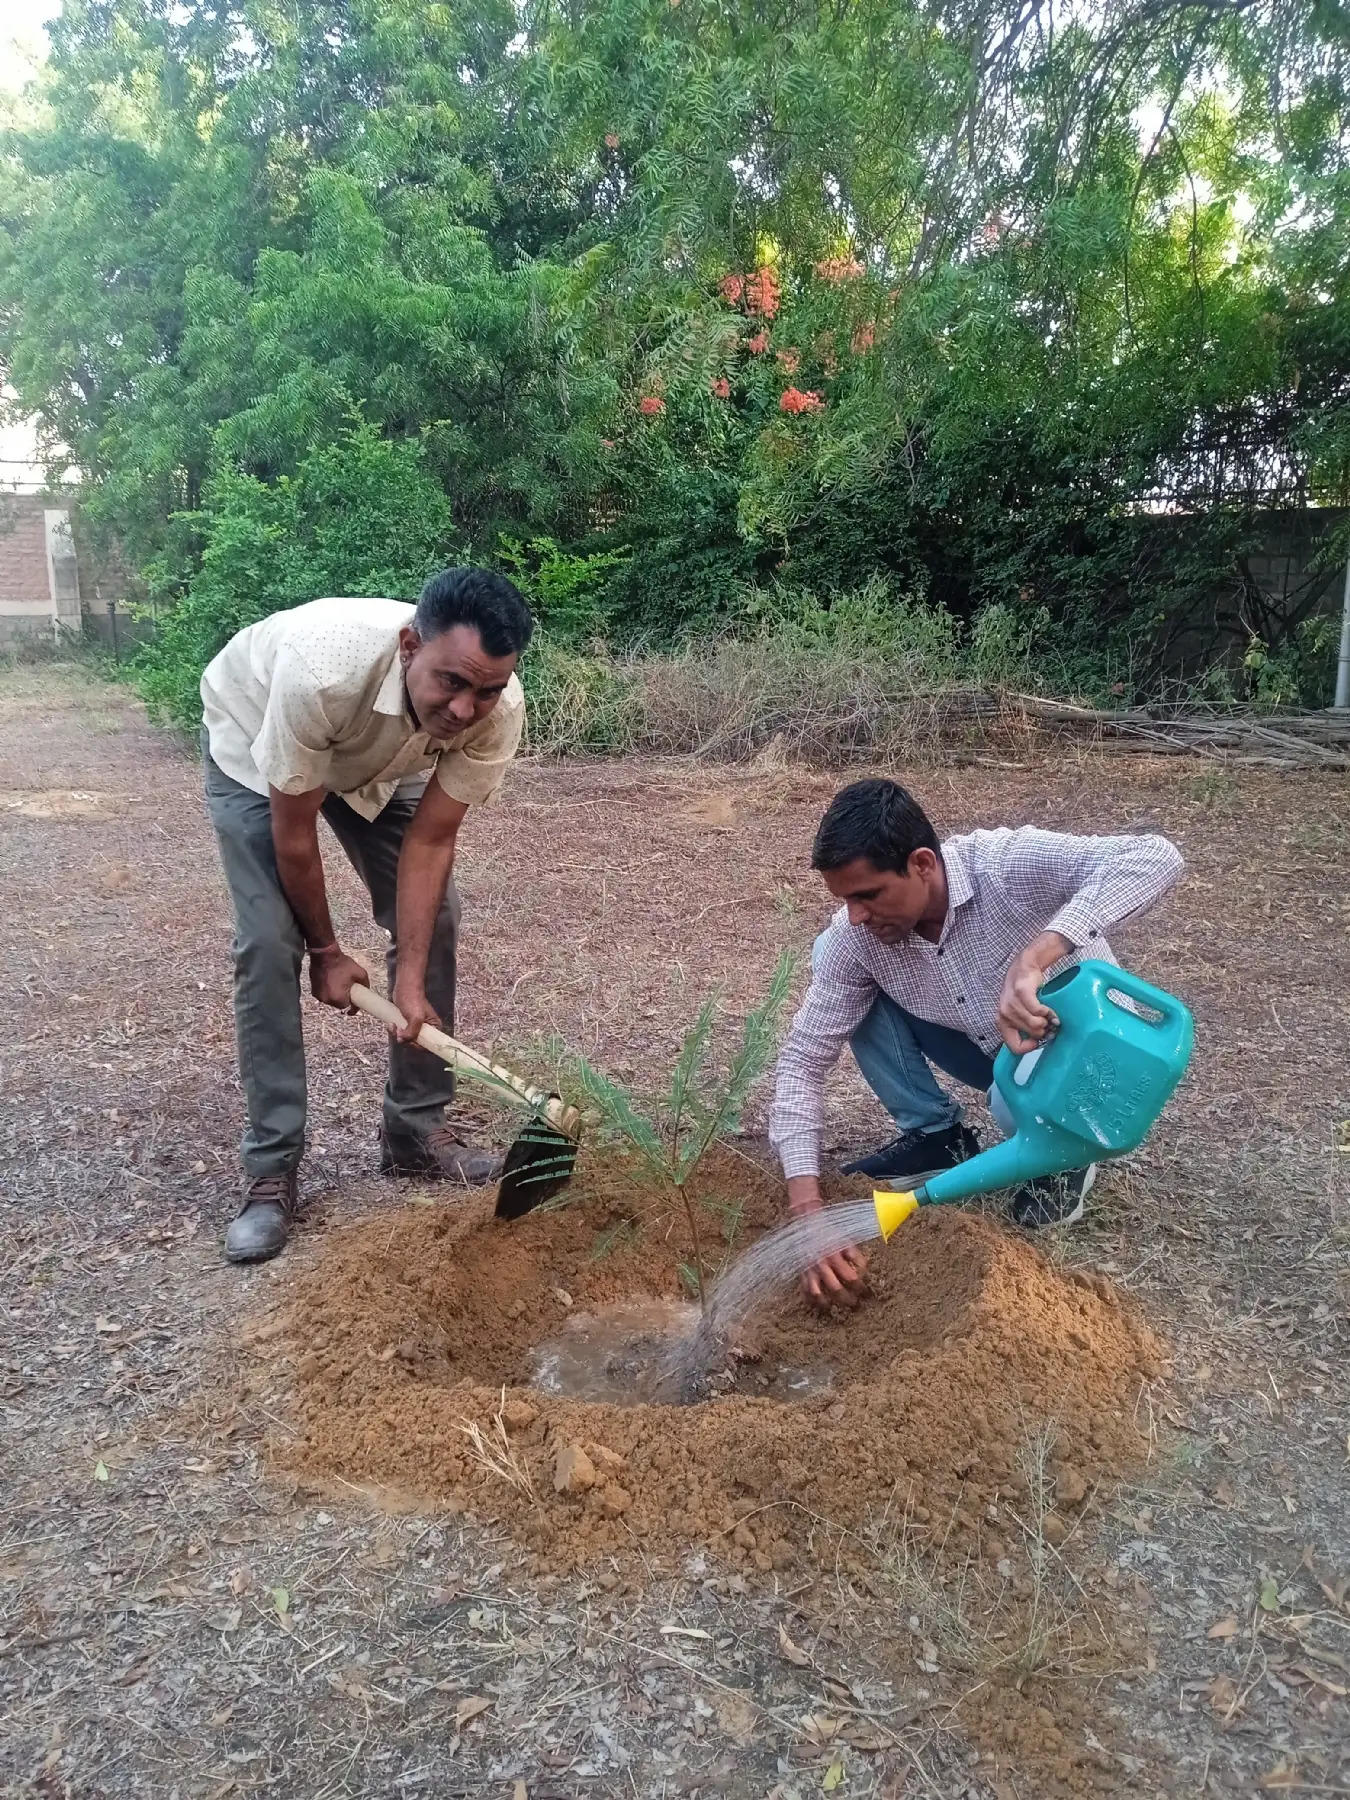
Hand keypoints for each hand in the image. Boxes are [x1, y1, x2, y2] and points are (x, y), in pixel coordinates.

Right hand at [309, 947, 368, 1012]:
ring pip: (331, 1000)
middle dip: (345, 998)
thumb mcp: (360, 973)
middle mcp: (327, 1000)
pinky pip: (324, 995)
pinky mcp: (313, 990)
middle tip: (349, 989)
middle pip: (339, 1004)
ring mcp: (319, 995)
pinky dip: (329, 991)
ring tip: (340, 984)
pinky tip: (332, 983)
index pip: (349, 1008)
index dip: (354, 1006)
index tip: (356, 1004)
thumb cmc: (341, 964)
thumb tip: (366, 990)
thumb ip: (365, 984)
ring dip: (336, 995)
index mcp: (338, 998)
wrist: (325, 955)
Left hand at [391, 981, 442, 1044]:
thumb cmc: (413, 1000)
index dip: (418, 1046)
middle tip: (398, 1030)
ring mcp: (416, 1028)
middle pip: (415, 1044)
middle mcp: (426, 1029)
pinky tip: (391, 1024)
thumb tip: (402, 1040)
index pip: (428, 1045)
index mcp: (434, 1028)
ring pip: (406, 1039)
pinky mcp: (406, 1025)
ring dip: (397, 1035)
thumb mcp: (416, 1017)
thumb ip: (412, 1032)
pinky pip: (400, 1034)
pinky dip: (394, 1031)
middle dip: (404, 1039)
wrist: (404, 988)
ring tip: (393, 1026)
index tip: (410, 1041)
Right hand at [787, 1179, 869, 1310]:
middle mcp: (822, 1264)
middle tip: (854, 1304)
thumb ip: (855, 1255)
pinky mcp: (801, 1271)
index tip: (864, 1292)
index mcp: (835, 1255)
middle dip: (848, 1299)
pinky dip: (810, 1299)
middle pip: (837, 1289)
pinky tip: (817, 1303)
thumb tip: (863, 1270)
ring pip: (818, 1294)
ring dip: (827, 1303)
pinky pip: (804, 1290)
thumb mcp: (846, 1240)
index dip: (860, 1287)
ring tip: (833, 1307)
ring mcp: (810, 1269)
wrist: (807, 1222)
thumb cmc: (829, 1232)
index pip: (851, 1278)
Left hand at [997, 951, 1058, 1052]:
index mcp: (1002, 1023)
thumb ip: (1025, 1028)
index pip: (1014, 1047)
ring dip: (1047, 1020)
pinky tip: (1048, 1010)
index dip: (1030, 1047)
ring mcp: (1011, 1003)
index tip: (1038, 1040)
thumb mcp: (1019, 1014)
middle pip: (1031, 1034)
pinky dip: (1047, 1012)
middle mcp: (1004, 1014)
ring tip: (1048, 1015)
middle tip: (1048, 1023)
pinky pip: (1038, 1011)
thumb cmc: (1023, 994)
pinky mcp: (1021, 993)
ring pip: (1035, 1024)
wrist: (1024, 968)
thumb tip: (1042, 1041)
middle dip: (1043, 1031)